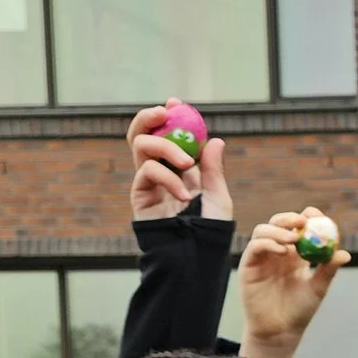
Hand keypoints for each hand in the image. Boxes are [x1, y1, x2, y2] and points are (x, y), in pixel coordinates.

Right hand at [125, 105, 228, 221]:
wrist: (195, 255)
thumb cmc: (210, 230)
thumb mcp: (218, 197)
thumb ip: (214, 169)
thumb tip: (216, 140)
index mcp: (180, 167)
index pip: (168, 134)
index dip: (168, 116)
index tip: (175, 102)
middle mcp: (160, 170)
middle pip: (143, 133)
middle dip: (149, 117)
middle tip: (164, 111)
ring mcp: (147, 182)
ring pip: (140, 145)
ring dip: (165, 147)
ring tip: (188, 164)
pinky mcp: (139, 195)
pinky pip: (147, 171)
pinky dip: (168, 177)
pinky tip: (184, 195)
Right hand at [239, 208, 350, 357]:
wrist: (280, 331)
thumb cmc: (300, 310)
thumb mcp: (318, 288)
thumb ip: (328, 270)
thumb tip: (345, 254)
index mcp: (296, 253)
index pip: (299, 226)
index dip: (307, 217)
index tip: (317, 215)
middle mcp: (277, 251)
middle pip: (279, 223)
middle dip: (290, 218)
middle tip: (303, 222)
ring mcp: (262, 257)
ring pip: (264, 230)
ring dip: (279, 230)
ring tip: (293, 240)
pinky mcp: (249, 266)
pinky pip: (255, 246)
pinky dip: (268, 243)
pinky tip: (283, 251)